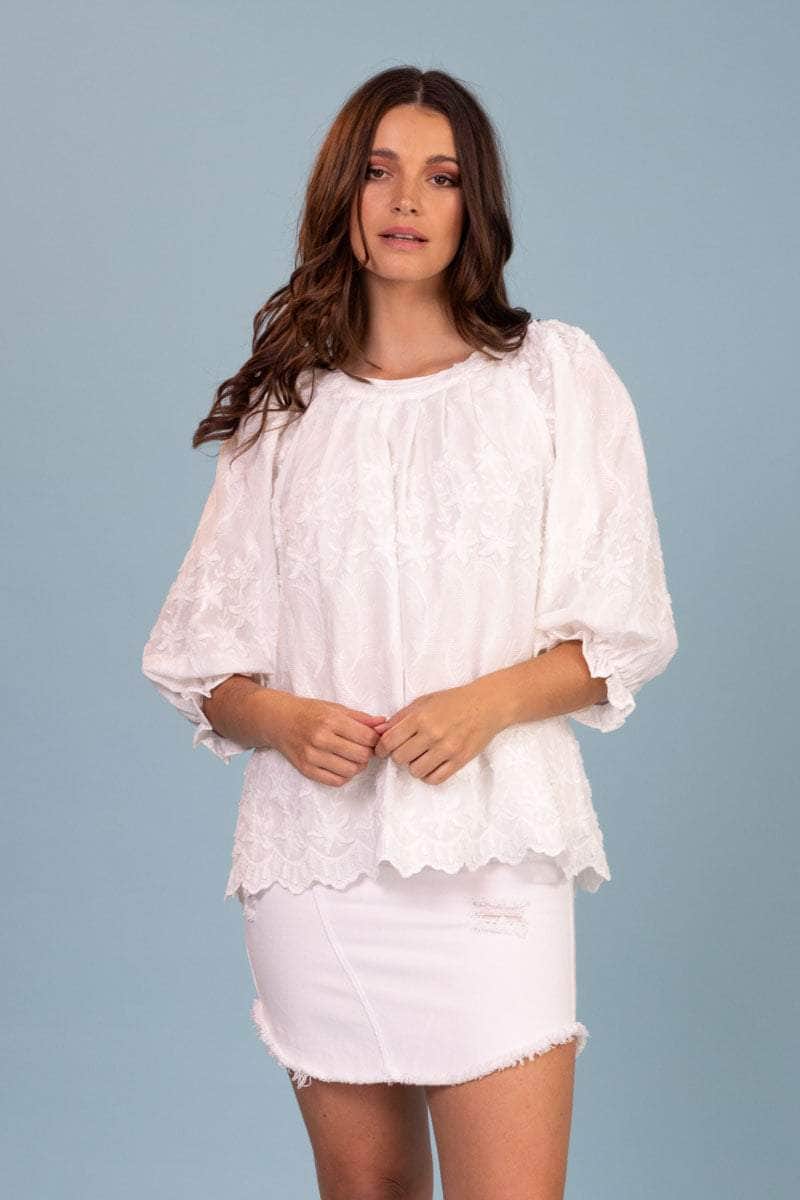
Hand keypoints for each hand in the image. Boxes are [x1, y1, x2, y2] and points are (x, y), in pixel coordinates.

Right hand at [273, 695, 386, 787]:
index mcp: (330, 720)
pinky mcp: (305, 770)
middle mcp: (320, 739)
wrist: (278, 720)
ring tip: (353, 756)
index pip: (367, 737)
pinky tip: (342, 765)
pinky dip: (344, 776)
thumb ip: (361, 718)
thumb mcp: (335, 708)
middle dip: (368, 753)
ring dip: (357, 766)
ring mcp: (311, 756)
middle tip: (364, 748)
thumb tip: (384, 724)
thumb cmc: (309, 712)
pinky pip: (336, 781)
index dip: (376, 739)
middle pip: (361, 756)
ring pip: (350, 771)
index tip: (374, 738)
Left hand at [372, 680, 506, 784]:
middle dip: (399, 755)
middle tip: (406, 749)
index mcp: (420, 717)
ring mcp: (447, 749)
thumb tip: (379, 732)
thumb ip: (400, 717)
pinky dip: (428, 775)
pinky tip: (431, 765)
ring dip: (414, 766)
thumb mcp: (423, 702)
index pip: (389, 741)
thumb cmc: (453, 701)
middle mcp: (432, 734)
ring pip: (416, 771)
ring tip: (421, 756)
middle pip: (400, 758)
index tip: (383, 750)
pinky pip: (435, 779)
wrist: (486, 705)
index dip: (381, 748)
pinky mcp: (460, 760)